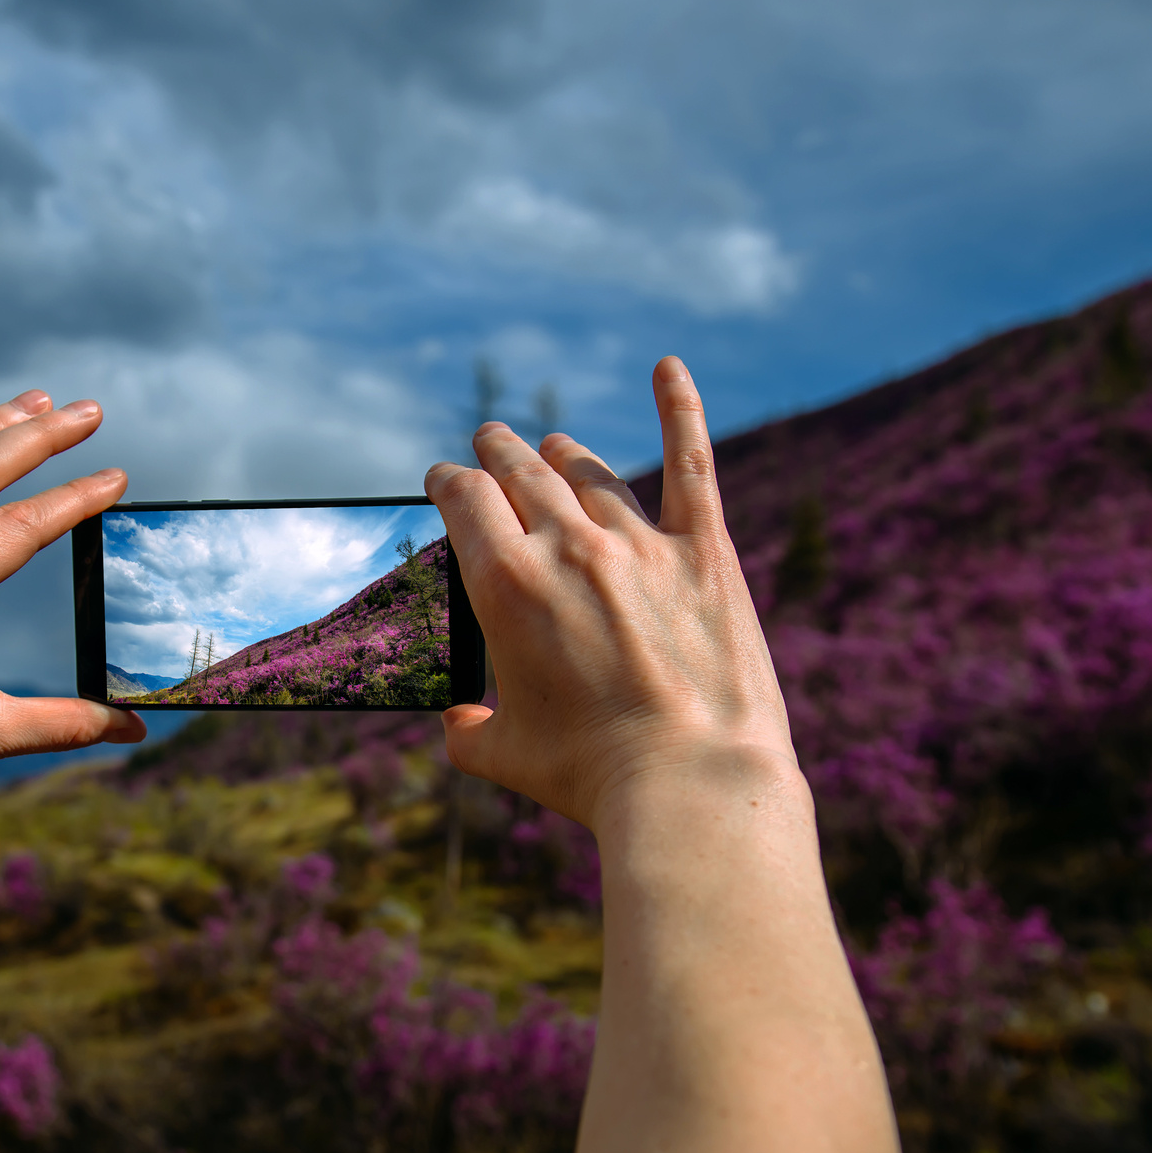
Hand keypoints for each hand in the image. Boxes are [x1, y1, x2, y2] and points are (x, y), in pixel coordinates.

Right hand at [425, 356, 797, 828]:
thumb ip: (467, 728)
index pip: (464, 498)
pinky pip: (690, 465)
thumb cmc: (589, 777)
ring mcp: (639, 544)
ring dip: (561, 452)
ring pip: (589, 470)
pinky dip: (681, 410)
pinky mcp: (705, 554)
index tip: (446, 479)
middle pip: (519, 471)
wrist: (687, 783)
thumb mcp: (504, 756)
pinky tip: (669, 370)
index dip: (449, 482)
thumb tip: (457, 722)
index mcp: (504, 585)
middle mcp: (566, 547)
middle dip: (497, 452)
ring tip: (552, 445)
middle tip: (490, 444)